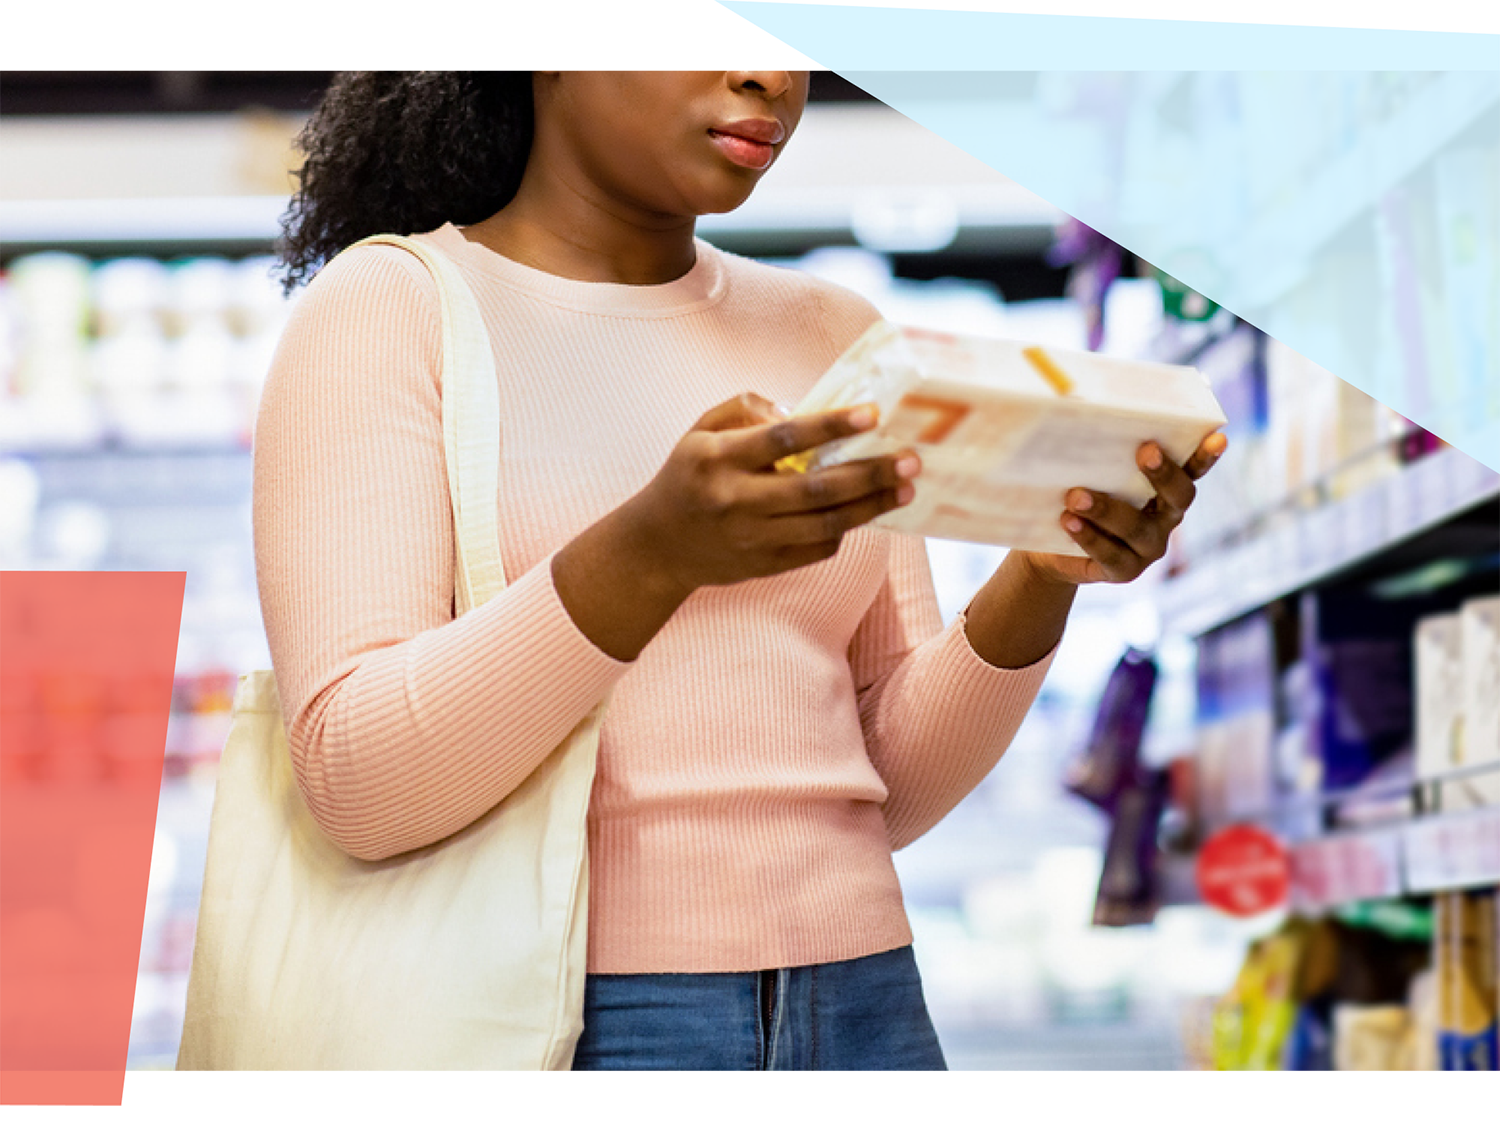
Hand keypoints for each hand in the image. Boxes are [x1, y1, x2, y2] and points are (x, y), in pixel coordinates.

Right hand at [624, 393, 920, 594]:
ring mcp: (752, 538)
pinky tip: (866, 511)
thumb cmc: (690, 475)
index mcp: (719, 458)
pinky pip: (818, 548)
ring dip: (872, 506)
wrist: (657, 546)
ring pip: (825, 524)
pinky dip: (846, 529)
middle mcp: (736, 500)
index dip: (831, 426)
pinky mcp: (764, 565)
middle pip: (816, 488)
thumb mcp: (700, 430)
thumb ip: (745, 408)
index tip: (873, 414)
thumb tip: (799, 411)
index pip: (783, 439)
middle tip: (911, 459)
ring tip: (905, 488)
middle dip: (870, 473)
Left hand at [1017, 431, 1227, 586]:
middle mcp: (1166, 519)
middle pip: (1178, 498)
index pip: (1193, 470)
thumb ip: (1098, 447)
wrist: (1049, 547)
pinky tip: (1068, 520)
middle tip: (1143, 451)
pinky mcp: (1125, 571)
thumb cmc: (1073, 495)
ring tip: (1075, 494)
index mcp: (1166, 490)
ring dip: (1107, 509)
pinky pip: (1111, 555)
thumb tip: (1077, 399)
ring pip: (1137, 528)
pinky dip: (1089, 537)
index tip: (1217, 437)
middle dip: (1163, 474)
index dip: (1206, 456)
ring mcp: (1148, 548)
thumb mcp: (1088, 470)